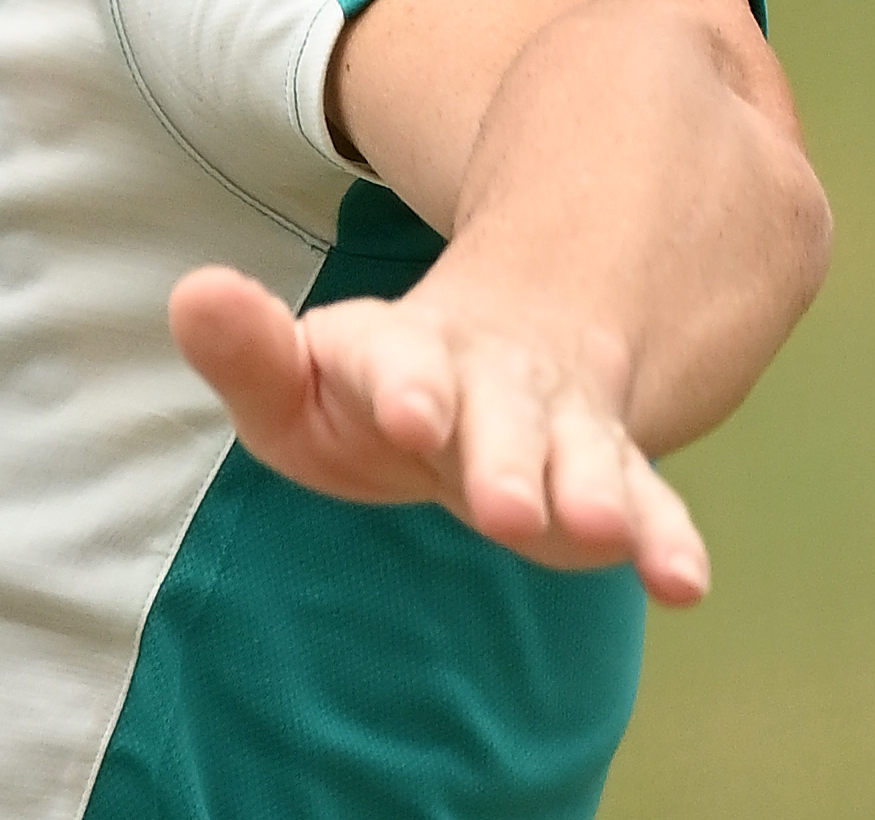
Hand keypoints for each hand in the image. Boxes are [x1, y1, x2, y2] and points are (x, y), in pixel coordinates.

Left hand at [167, 265, 713, 604]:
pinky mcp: (606, 472)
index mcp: (406, 350)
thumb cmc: (374, 387)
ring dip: (591, 492)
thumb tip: (192, 293)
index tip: (407, 413)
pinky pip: (644, 501)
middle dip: (504, 458)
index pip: (399, 360)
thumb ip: (248, 352)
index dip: (405, 383)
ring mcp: (557, 424)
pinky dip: (664, 538)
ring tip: (597, 532)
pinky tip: (682, 581)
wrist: (500, 356)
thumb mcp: (303, 374)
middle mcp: (493, 377)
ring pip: (580, 452)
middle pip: (500, 413)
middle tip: (506, 512)